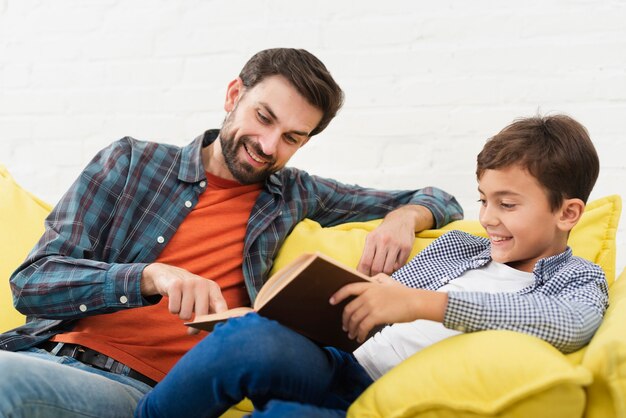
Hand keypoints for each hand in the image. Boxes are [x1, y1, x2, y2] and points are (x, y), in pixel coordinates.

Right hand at [141, 263, 227, 333]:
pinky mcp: (175, 285)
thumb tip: (210, 330)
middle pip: (202, 315)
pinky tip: (174, 301)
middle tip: (191, 330)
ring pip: (185, 315)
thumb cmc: (190, 294)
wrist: (170, 275)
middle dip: (195, 326)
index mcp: (213, 288)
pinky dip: (173, 310)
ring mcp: (189, 283)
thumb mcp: (203, 299)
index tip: (222, 327)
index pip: (221, 305)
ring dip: (182, 314)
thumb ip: (210, 313)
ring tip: (182, 305)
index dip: (223, 317)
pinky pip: (174, 310)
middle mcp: (203, 284)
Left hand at [330, 275, 446, 342]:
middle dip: (345, 320)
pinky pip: (362, 327)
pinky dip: (359, 334)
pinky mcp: (376, 315)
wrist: (416, 302)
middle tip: (345, 327)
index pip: (348, 288)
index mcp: (370, 285)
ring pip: (354, 320)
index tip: (331, 301)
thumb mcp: (389, 281)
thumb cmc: (404, 294)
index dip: (338, 295)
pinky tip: (360, 338)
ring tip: (352, 335)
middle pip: (349, 308)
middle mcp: (368, 294)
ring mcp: (371, 305)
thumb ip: (378, 280)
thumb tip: (371, 280)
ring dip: (351, 329)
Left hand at [357, 205, 432, 275]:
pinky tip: (394, 263)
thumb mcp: (372, 238)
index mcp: (372, 239)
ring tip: (384, 271)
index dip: (363, 274)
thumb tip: (360, 272)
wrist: (401, 220)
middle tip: (375, 276)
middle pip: (377, 268)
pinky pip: (400, 266)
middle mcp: (384, 241)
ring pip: (389, 269)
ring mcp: (396, 244)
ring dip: (386, 273)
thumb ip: (366, 253)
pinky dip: (396, 268)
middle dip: (375, 275)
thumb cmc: (383, 232)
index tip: (363, 279)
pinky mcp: (407, 247)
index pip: (365, 262)